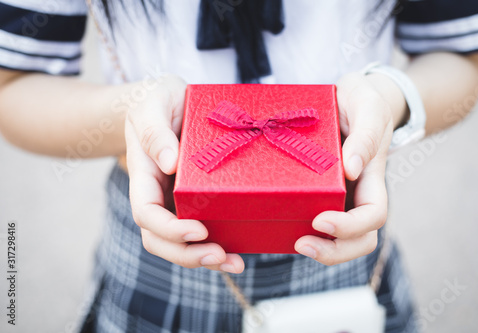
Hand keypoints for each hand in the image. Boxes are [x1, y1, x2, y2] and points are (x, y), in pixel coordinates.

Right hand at [125, 75, 244, 273]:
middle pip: (161, 239)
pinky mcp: (196, 197)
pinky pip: (203, 227)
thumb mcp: (152, 104)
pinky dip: (219, 241)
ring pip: (181, 242)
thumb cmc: (156, 99)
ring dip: (205, 258)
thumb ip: (156, 131)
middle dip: (188, 255)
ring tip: (235, 263)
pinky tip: (240, 247)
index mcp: (144, 175)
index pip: (146, 214)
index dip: (169, 229)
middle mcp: (158, 193)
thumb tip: (170, 163)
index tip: (198, 230)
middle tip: (220, 256)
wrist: (165, 101)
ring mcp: (176, 199)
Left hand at [295, 71, 405, 264]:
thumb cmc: (363, 100)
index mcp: (372, 176)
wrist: (352, 98)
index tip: (321, 219)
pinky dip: (302, 230)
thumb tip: (351, 169)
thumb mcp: (367, 106)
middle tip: (302, 244)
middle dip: (335, 251)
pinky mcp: (320, 191)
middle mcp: (357, 192)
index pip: (373, 215)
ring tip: (295, 243)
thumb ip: (365, 135)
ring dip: (322, 249)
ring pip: (340, 238)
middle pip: (360, 239)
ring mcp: (340, 195)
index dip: (351, 226)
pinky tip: (282, 227)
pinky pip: (315, 219)